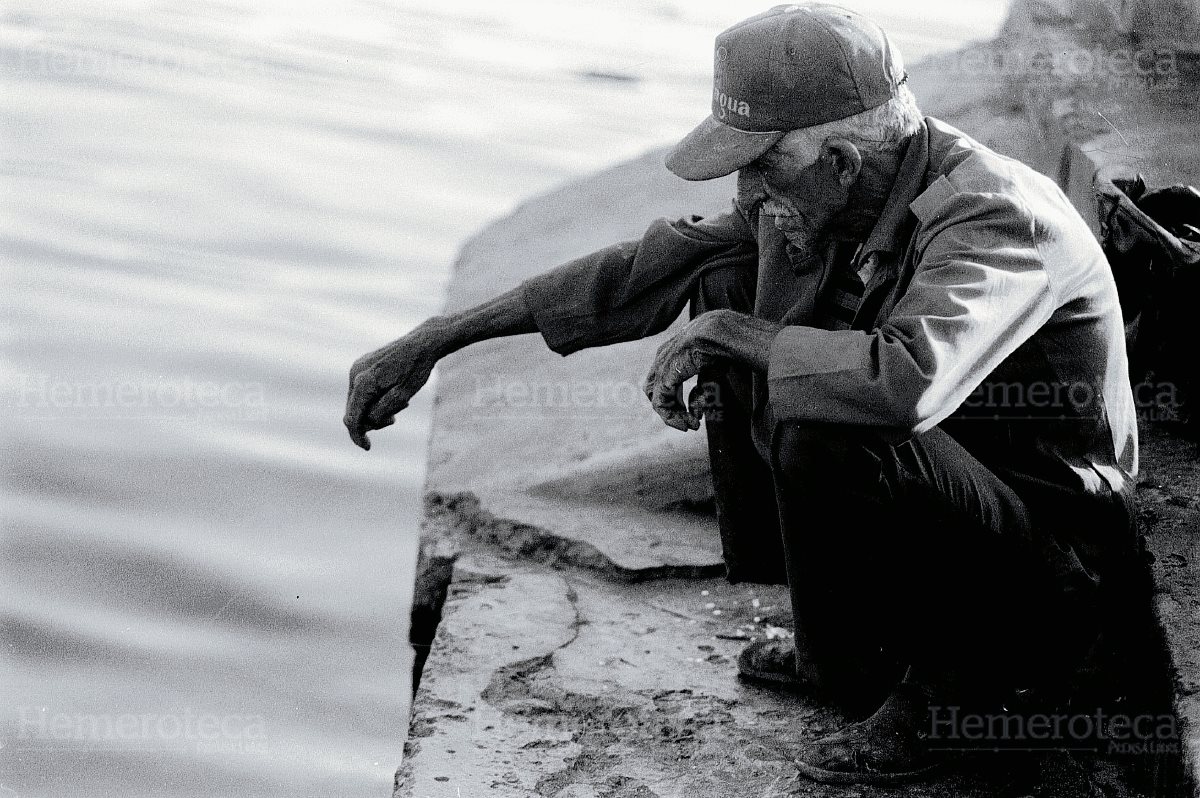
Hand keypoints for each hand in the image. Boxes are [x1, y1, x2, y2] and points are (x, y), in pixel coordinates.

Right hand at [344, 322, 445, 449]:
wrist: (423, 343)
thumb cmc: (416, 369)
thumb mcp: (402, 397)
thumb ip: (380, 412)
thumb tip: (364, 424)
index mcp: (364, 382)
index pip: (352, 418)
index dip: (358, 436)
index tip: (367, 447)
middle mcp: (356, 373)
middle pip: (353, 411)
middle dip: (371, 420)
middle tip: (394, 419)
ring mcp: (357, 368)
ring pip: (358, 401)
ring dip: (374, 409)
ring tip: (400, 404)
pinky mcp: (362, 366)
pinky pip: (362, 391)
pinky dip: (374, 399)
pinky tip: (392, 394)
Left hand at [643, 310, 782, 431]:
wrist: (718, 334)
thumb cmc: (720, 348)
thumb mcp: (710, 372)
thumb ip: (701, 391)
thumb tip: (695, 412)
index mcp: (672, 351)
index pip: (664, 379)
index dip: (676, 399)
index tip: (694, 414)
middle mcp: (662, 358)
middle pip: (655, 390)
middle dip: (672, 409)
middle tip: (689, 424)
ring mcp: (661, 366)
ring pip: (657, 399)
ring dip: (672, 417)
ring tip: (689, 426)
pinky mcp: (663, 376)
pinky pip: (661, 403)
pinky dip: (671, 416)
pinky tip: (687, 422)